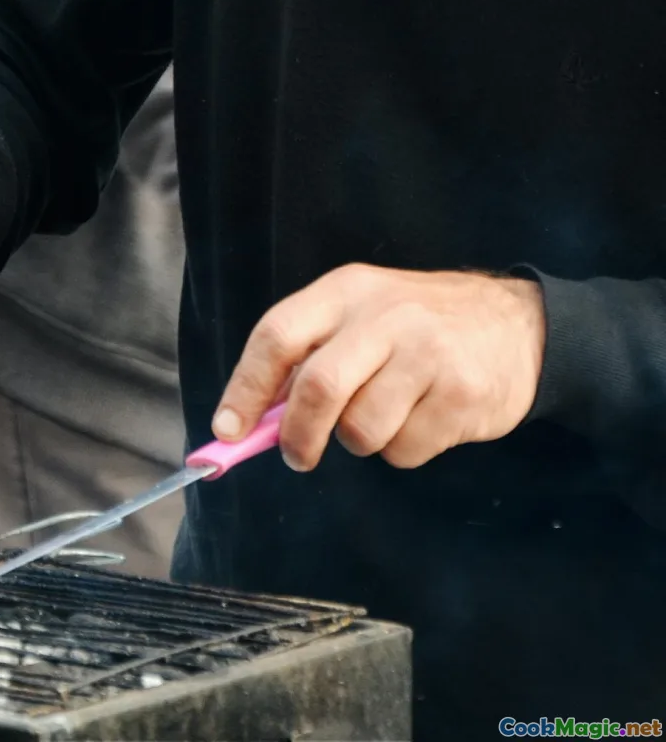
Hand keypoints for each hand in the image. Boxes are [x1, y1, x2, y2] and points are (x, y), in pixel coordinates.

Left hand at [212, 264, 545, 469]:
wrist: (519, 325)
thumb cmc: (417, 328)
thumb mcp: (359, 317)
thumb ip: (306, 359)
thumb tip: (247, 421)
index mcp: (346, 291)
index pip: (277, 335)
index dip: (245, 387)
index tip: (227, 430)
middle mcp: (385, 315)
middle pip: (318, 388)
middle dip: (298, 434)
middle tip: (297, 455)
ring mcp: (428, 353)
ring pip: (361, 428)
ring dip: (361, 441)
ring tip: (385, 416)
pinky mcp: (462, 393)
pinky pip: (405, 450)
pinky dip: (403, 450)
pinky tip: (425, 419)